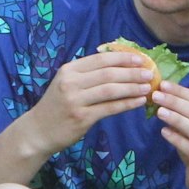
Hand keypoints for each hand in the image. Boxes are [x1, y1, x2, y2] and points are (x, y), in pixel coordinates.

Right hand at [21, 51, 155, 155]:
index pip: (101, 59)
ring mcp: (76, 100)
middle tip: (150, 73)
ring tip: (148, 87)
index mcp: (69, 69)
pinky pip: (110, 108)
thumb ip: (88, 73)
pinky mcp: (82, 118)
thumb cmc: (57, 105)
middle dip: (132, 72)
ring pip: (111, 90)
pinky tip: (139, 102)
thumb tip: (120, 63)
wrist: (38, 130)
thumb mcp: (67, 83)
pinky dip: (127, 104)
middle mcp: (71, 82)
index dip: (123, 58)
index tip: (141, 58)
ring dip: (133, 87)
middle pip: (108, 73)